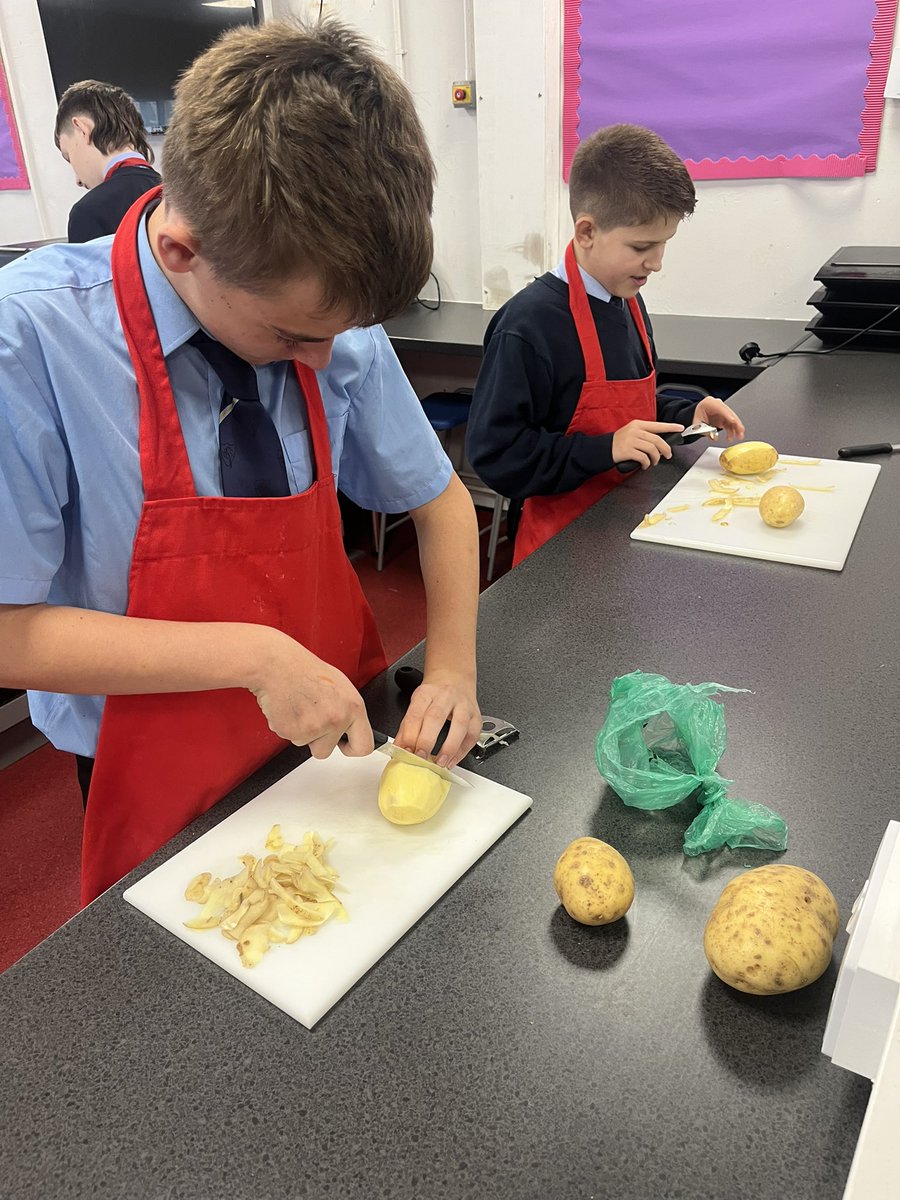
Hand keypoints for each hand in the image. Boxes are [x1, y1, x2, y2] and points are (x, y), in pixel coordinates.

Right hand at [249, 633, 372, 759]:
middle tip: (311, 719)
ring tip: (299, 707)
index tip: (344, 746)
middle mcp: (337, 719)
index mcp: (354, 707)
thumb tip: (351, 729)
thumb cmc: (305, 671)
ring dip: (301, 731)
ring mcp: (315, 727)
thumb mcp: (340, 687)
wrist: (277, 665)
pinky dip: (287, 727)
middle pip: (326, 751)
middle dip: (317, 741)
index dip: (352, 749)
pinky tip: (288, 708)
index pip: (363, 746)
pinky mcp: (293, 732)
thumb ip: (347, 711)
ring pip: (306, 744)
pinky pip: (290, 738)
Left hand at [393, 669, 481, 767]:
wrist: (454, 679)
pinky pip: (472, 735)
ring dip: (449, 746)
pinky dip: (462, 750)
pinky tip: (453, 760)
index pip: (416, 714)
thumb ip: (407, 728)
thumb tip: (399, 750)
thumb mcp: (416, 705)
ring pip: (459, 724)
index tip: (406, 752)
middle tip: (420, 757)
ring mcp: (463, 705)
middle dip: (427, 740)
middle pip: (436, 717)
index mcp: (426, 693)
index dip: (410, 735)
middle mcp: (446, 697)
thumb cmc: (434, 695)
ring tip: (440, 762)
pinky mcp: (476, 716)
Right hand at [612, 420, 684, 469]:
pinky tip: (645, 465)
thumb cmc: (620, 442)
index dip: (670, 427)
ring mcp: (630, 440)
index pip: (657, 425)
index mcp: (638, 424)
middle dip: (665, 449)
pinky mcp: (627, 451)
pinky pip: (643, 458)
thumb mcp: (632, 433)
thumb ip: (645, 435)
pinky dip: (647, 463)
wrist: (604, 448)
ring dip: (656, 458)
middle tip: (668, 455)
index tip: (680, 428)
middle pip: (657, 440)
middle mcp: (635, 431)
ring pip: (652, 449)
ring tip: (654, 462)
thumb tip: (661, 444)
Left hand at [692, 396, 744, 440]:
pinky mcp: (725, 418)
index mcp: (710, 403)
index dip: (728, 415)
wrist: (700, 410)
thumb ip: (702, 429)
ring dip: (736, 429)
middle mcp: (719, 406)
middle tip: (740, 430)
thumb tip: (712, 436)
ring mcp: (723, 412)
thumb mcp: (696, 421)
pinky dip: (732, 430)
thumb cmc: (699, 413)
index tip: (733, 420)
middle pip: (730, 414)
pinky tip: (731, 436)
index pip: (721, 409)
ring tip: (738, 436)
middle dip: (736, 423)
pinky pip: (730, 424)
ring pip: (732, 420)